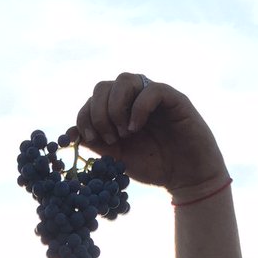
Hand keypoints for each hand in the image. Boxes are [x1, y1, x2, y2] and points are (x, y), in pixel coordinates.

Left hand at [72, 72, 228, 196]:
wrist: (187, 178)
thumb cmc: (154, 167)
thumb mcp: (118, 158)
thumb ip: (97, 144)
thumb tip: (70, 133)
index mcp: (119, 111)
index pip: (92, 100)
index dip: (85, 116)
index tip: (90, 138)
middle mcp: (134, 99)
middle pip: (104, 85)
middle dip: (98, 112)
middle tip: (108, 137)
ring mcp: (154, 97)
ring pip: (125, 79)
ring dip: (115, 106)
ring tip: (123, 133)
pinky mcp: (174, 99)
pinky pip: (152, 90)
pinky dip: (138, 108)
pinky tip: (136, 128)